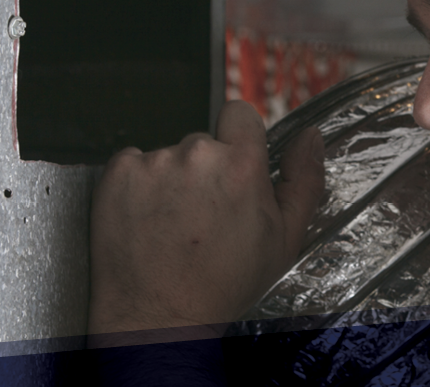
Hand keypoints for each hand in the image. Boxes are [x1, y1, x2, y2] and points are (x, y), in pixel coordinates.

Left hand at [87, 101, 324, 337]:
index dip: (237, 136)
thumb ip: (304, 180)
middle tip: (203, 215)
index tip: (232, 164)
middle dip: (204, 170)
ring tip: (173, 224)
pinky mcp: (117, 175)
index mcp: (241, 165)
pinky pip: (132, 164)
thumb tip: (311, 138)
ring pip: (168, 156)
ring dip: (171, 180)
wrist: (159, 317)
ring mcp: (153, 163)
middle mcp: (196, 155)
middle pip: (203, 142)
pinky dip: (137, 186)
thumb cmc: (222, 285)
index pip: (239, 112)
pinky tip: (147, 219)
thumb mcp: (284, 239)